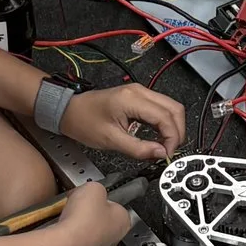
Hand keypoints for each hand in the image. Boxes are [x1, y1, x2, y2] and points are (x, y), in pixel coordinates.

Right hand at [35, 179, 132, 245]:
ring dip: (76, 222)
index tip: (91, 194)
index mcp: (123, 221)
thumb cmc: (82, 220)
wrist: (63, 245)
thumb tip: (92, 191)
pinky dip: (67, 233)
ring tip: (67, 215)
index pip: (115, 204)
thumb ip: (97, 187)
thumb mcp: (94, 187)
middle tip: (78, 203)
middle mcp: (113, 238)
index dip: (100, 196)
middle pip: (100, 217)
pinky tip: (62, 228)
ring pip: (86, 229)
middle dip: (88, 209)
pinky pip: (73, 239)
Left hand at [59, 82, 185, 159]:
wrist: (68, 110)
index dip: (172, 138)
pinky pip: (160, 108)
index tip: (167, 154)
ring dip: (172, 127)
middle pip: (174, 109)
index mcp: (133, 99)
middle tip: (170, 151)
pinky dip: (164, 123)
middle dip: (177, 132)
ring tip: (164, 146)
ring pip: (170, 107)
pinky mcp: (138, 97)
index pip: (166, 117)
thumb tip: (160, 153)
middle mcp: (140, 91)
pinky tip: (158, 137)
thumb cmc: (84, 121)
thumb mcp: (111, 140)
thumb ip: (139, 148)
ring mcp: (140, 92)